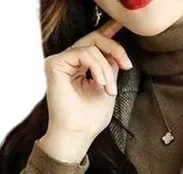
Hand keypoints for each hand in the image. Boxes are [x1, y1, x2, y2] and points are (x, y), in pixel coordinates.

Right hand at [39, 17, 132, 162]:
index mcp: (79, 67)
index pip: (95, 44)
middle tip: (127, 65)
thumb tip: (117, 51)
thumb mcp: (107, 88)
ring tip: (109, 89)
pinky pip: (84, 53)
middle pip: (94, 39)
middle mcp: (68, 62)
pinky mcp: (55, 64)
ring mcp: (61, 62)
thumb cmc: (90, 119)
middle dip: (115, 49)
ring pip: (92, 47)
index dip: (109, 35)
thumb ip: (110, 67)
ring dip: (106, 68)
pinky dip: (97, 67)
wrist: (77, 134)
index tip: (122, 29)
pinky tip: (100, 83)